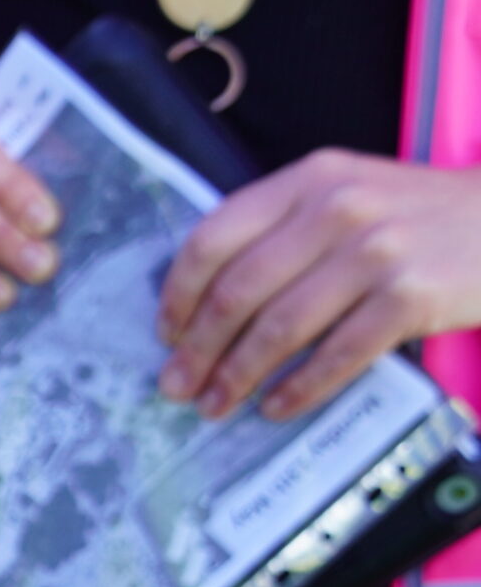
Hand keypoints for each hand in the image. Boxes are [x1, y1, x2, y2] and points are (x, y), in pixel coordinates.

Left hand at [157, 151, 480, 420]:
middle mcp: (338, 209)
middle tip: (176, 386)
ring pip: (280, 327)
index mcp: (309, 180)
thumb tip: (207, 298)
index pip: (214, 238)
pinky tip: (276, 406)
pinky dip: (299, 387)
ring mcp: (377, 252)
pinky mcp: (412, 297)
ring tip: (216, 404)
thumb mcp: (350, 195)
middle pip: (238, 290)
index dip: (179, 294)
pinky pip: (337, 354)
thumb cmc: (421, 217)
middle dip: (198, 348)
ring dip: (237, 375)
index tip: (165, 333)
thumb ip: (285, 228)